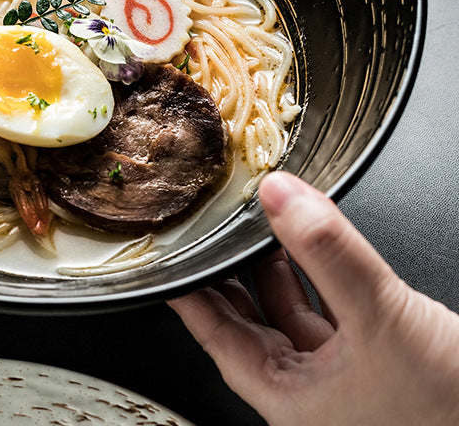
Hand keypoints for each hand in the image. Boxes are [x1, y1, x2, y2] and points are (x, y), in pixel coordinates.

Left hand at [169, 172, 458, 425]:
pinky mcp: (374, 363)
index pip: (216, 338)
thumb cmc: (451, 410)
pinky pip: (326, 313)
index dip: (189, 295)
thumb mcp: (381, 321)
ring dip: (272, 271)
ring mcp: (341, 380)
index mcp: (290, 400)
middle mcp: (309, 393)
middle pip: (247, 324)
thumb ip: (328, 254)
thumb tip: (281, 195)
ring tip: (255, 228)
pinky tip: (310, 249)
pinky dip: (314, 278)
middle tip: (208, 232)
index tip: (168, 260)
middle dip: (228, 276)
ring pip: (288, 316)